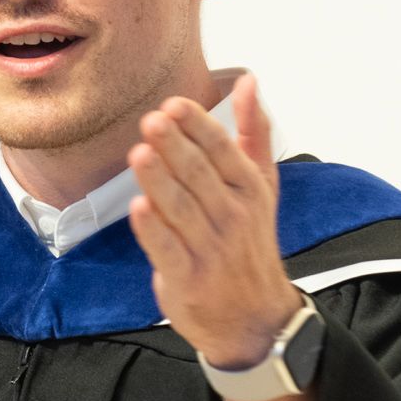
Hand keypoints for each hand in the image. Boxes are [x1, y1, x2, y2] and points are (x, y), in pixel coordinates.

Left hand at [127, 73, 300, 367]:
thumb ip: (253, 132)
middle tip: (152, 120)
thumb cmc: (250, 242)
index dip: (198, 126)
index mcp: (250, 189)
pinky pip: (168, 249)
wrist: (255, 319)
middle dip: (175, 147)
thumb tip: (249, 82)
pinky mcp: (188, 278)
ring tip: (140, 154)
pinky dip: (154, 229)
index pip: (223, 150)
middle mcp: (233, 216)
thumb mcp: (261, 185)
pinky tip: (139, 208)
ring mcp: (211, 248)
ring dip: (160, 181)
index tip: (174, 104)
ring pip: (181, 208)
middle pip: (200, 175)